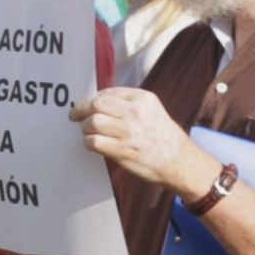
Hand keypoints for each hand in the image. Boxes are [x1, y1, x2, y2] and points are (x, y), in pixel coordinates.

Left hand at [70, 88, 218, 200]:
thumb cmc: (162, 135)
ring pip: (93, 122)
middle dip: (81, 110)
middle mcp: (135, 112)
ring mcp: (129, 132)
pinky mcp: (123, 151)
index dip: (93, 99)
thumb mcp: (151, 109)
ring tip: (87, 131)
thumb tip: (98, 101)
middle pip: (96, 104)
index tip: (88, 106)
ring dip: (84, 127)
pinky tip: (91, 144)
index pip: (107, 93)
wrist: (179, 161)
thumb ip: (128, 102)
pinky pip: (94, 142)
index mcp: (142, 98)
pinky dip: (88, 142)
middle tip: (75, 116)